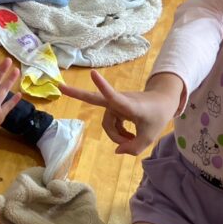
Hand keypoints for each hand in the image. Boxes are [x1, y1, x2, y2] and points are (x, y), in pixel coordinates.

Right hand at [59, 70, 180, 155]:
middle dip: (77, 93)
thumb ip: (133, 148)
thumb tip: (116, 150)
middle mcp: (119, 102)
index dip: (104, 87)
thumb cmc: (157, 116)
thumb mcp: (150, 137)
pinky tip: (129, 137)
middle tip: (60, 87)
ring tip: (131, 140)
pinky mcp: (115, 107)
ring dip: (117, 135)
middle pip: (95, 100)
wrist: (163, 102)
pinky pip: (111, 124)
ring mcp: (115, 104)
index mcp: (129, 106)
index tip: (93, 73)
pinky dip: (118, 133)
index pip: (115, 97)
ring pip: (108, 124)